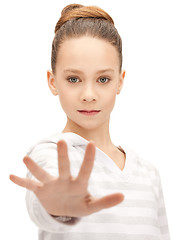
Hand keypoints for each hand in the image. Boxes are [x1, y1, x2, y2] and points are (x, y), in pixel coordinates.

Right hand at [9, 140, 123, 216]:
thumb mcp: (92, 206)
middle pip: (63, 167)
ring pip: (43, 174)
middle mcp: (64, 180)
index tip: (92, 143)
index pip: (85, 170)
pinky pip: (30, 186)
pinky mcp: (41, 191)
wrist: (64, 208)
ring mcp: (52, 185)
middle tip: (62, 141)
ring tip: (26, 158)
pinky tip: (11, 176)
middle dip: (62, 156)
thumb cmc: (79, 204)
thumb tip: (123, 196)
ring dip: (35, 168)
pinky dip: (22, 182)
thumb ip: (105, 202)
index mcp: (78, 184)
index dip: (89, 159)